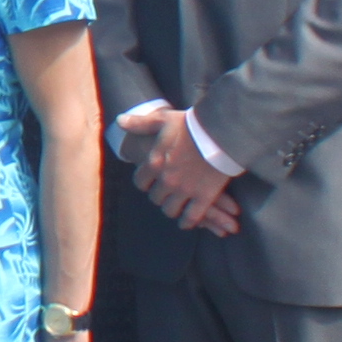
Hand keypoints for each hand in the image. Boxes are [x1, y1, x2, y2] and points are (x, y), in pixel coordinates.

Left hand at [117, 104, 241, 237]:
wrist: (221, 131)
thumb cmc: (191, 124)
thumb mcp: (162, 120)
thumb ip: (140, 124)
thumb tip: (120, 121)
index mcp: (154, 163)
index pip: (141, 182)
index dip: (145, 183)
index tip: (150, 183)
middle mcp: (166, 180)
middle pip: (155, 198)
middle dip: (160, 196)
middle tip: (166, 194)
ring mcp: (185, 190)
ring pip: (171, 210)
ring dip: (172, 209)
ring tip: (176, 207)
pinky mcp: (204, 196)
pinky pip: (192, 217)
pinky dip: (188, 221)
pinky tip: (187, 222)